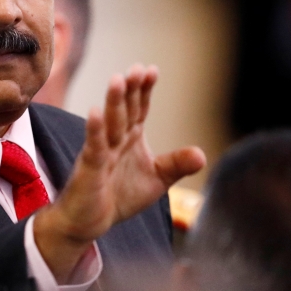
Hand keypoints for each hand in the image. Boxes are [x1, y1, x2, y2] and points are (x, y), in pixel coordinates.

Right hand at [33, 64, 206, 280]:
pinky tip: (95, 113)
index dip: (144, 91)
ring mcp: (100, 152)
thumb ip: (176, 164)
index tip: (152, 70)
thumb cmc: (119, 195)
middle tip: (136, 69)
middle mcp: (114, 140)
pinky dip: (94, 131)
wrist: (88, 221)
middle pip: (124, 111)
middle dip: (130, 90)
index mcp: (130, 138)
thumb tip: (202, 154)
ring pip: (109, 124)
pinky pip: (93, 147)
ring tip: (118, 80)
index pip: (139, 109)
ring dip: (114, 102)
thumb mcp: (156, 179)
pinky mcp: (89, 169)